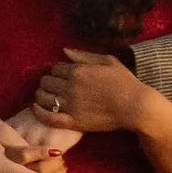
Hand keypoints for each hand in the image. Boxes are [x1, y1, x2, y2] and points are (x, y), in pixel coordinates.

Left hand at [29, 49, 149, 136]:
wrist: (135, 106)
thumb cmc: (125, 82)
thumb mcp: (108, 61)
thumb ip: (84, 56)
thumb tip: (64, 50)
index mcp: (78, 71)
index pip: (55, 68)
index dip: (58, 71)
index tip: (63, 76)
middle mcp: (70, 86)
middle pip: (46, 81)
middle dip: (49, 82)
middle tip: (55, 87)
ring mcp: (70, 105)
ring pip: (43, 97)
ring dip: (42, 95)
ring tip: (46, 97)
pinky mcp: (72, 121)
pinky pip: (48, 117)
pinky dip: (38, 112)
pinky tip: (36, 109)